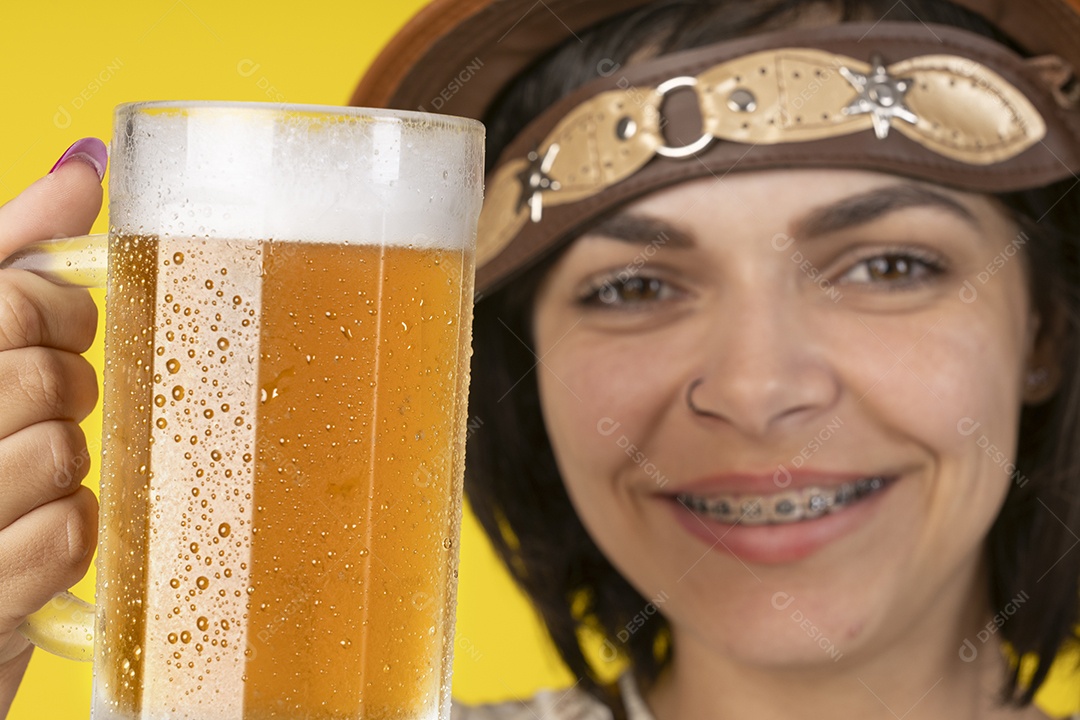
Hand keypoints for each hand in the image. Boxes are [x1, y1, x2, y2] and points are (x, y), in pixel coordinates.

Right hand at [0, 140, 105, 715]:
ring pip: (60, 457)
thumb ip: (20, 247)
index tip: (63, 328)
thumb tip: (87, 161)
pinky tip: (32, 532)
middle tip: (49, 404)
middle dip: (68, 389)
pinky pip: (67, 536)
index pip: (11, 302)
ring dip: (66, 465)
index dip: (60, 313)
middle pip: (43, 380)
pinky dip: (70, 533)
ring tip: (26, 472)